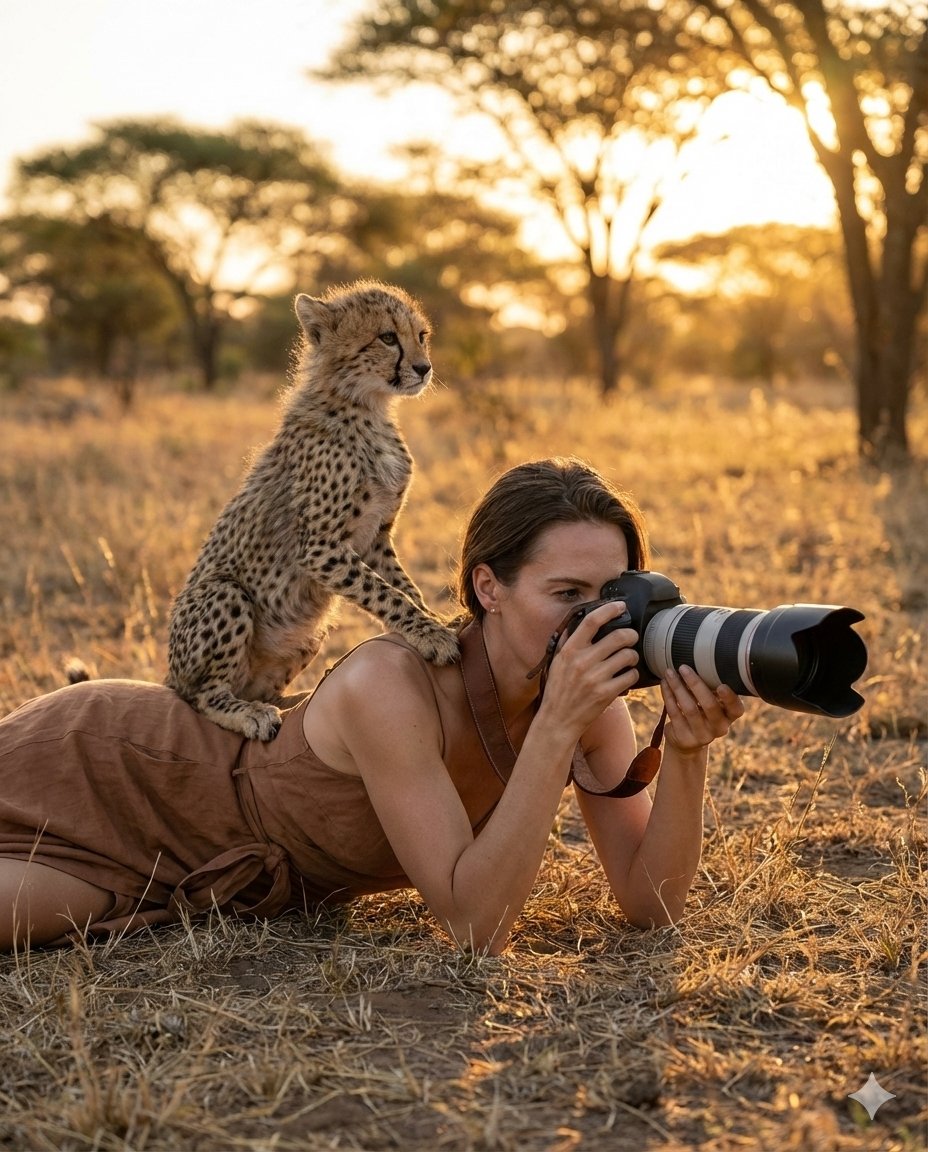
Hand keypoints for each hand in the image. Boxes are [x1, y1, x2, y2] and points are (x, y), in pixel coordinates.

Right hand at [539, 601, 639, 735]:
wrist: (558, 720)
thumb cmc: (558, 689)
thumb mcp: (556, 662)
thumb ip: (567, 642)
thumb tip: (579, 621)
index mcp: (569, 651)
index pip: (591, 621)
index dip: (609, 609)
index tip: (620, 606)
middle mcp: (582, 661)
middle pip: (618, 636)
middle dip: (631, 635)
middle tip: (631, 637)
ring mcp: (595, 678)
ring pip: (628, 656)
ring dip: (633, 655)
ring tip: (628, 659)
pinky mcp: (606, 693)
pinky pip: (630, 675)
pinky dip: (632, 673)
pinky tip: (626, 675)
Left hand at [660, 665, 743, 753]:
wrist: (688, 742)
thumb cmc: (702, 714)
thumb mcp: (713, 705)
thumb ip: (712, 689)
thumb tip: (700, 660)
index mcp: (730, 716)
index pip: (736, 709)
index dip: (730, 698)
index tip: (721, 686)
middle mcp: (719, 728)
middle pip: (709, 706)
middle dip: (696, 684)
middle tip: (684, 667)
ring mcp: (701, 735)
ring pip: (689, 708)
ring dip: (677, 687)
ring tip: (669, 672)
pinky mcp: (684, 737)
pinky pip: (674, 712)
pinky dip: (668, 695)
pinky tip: (664, 683)